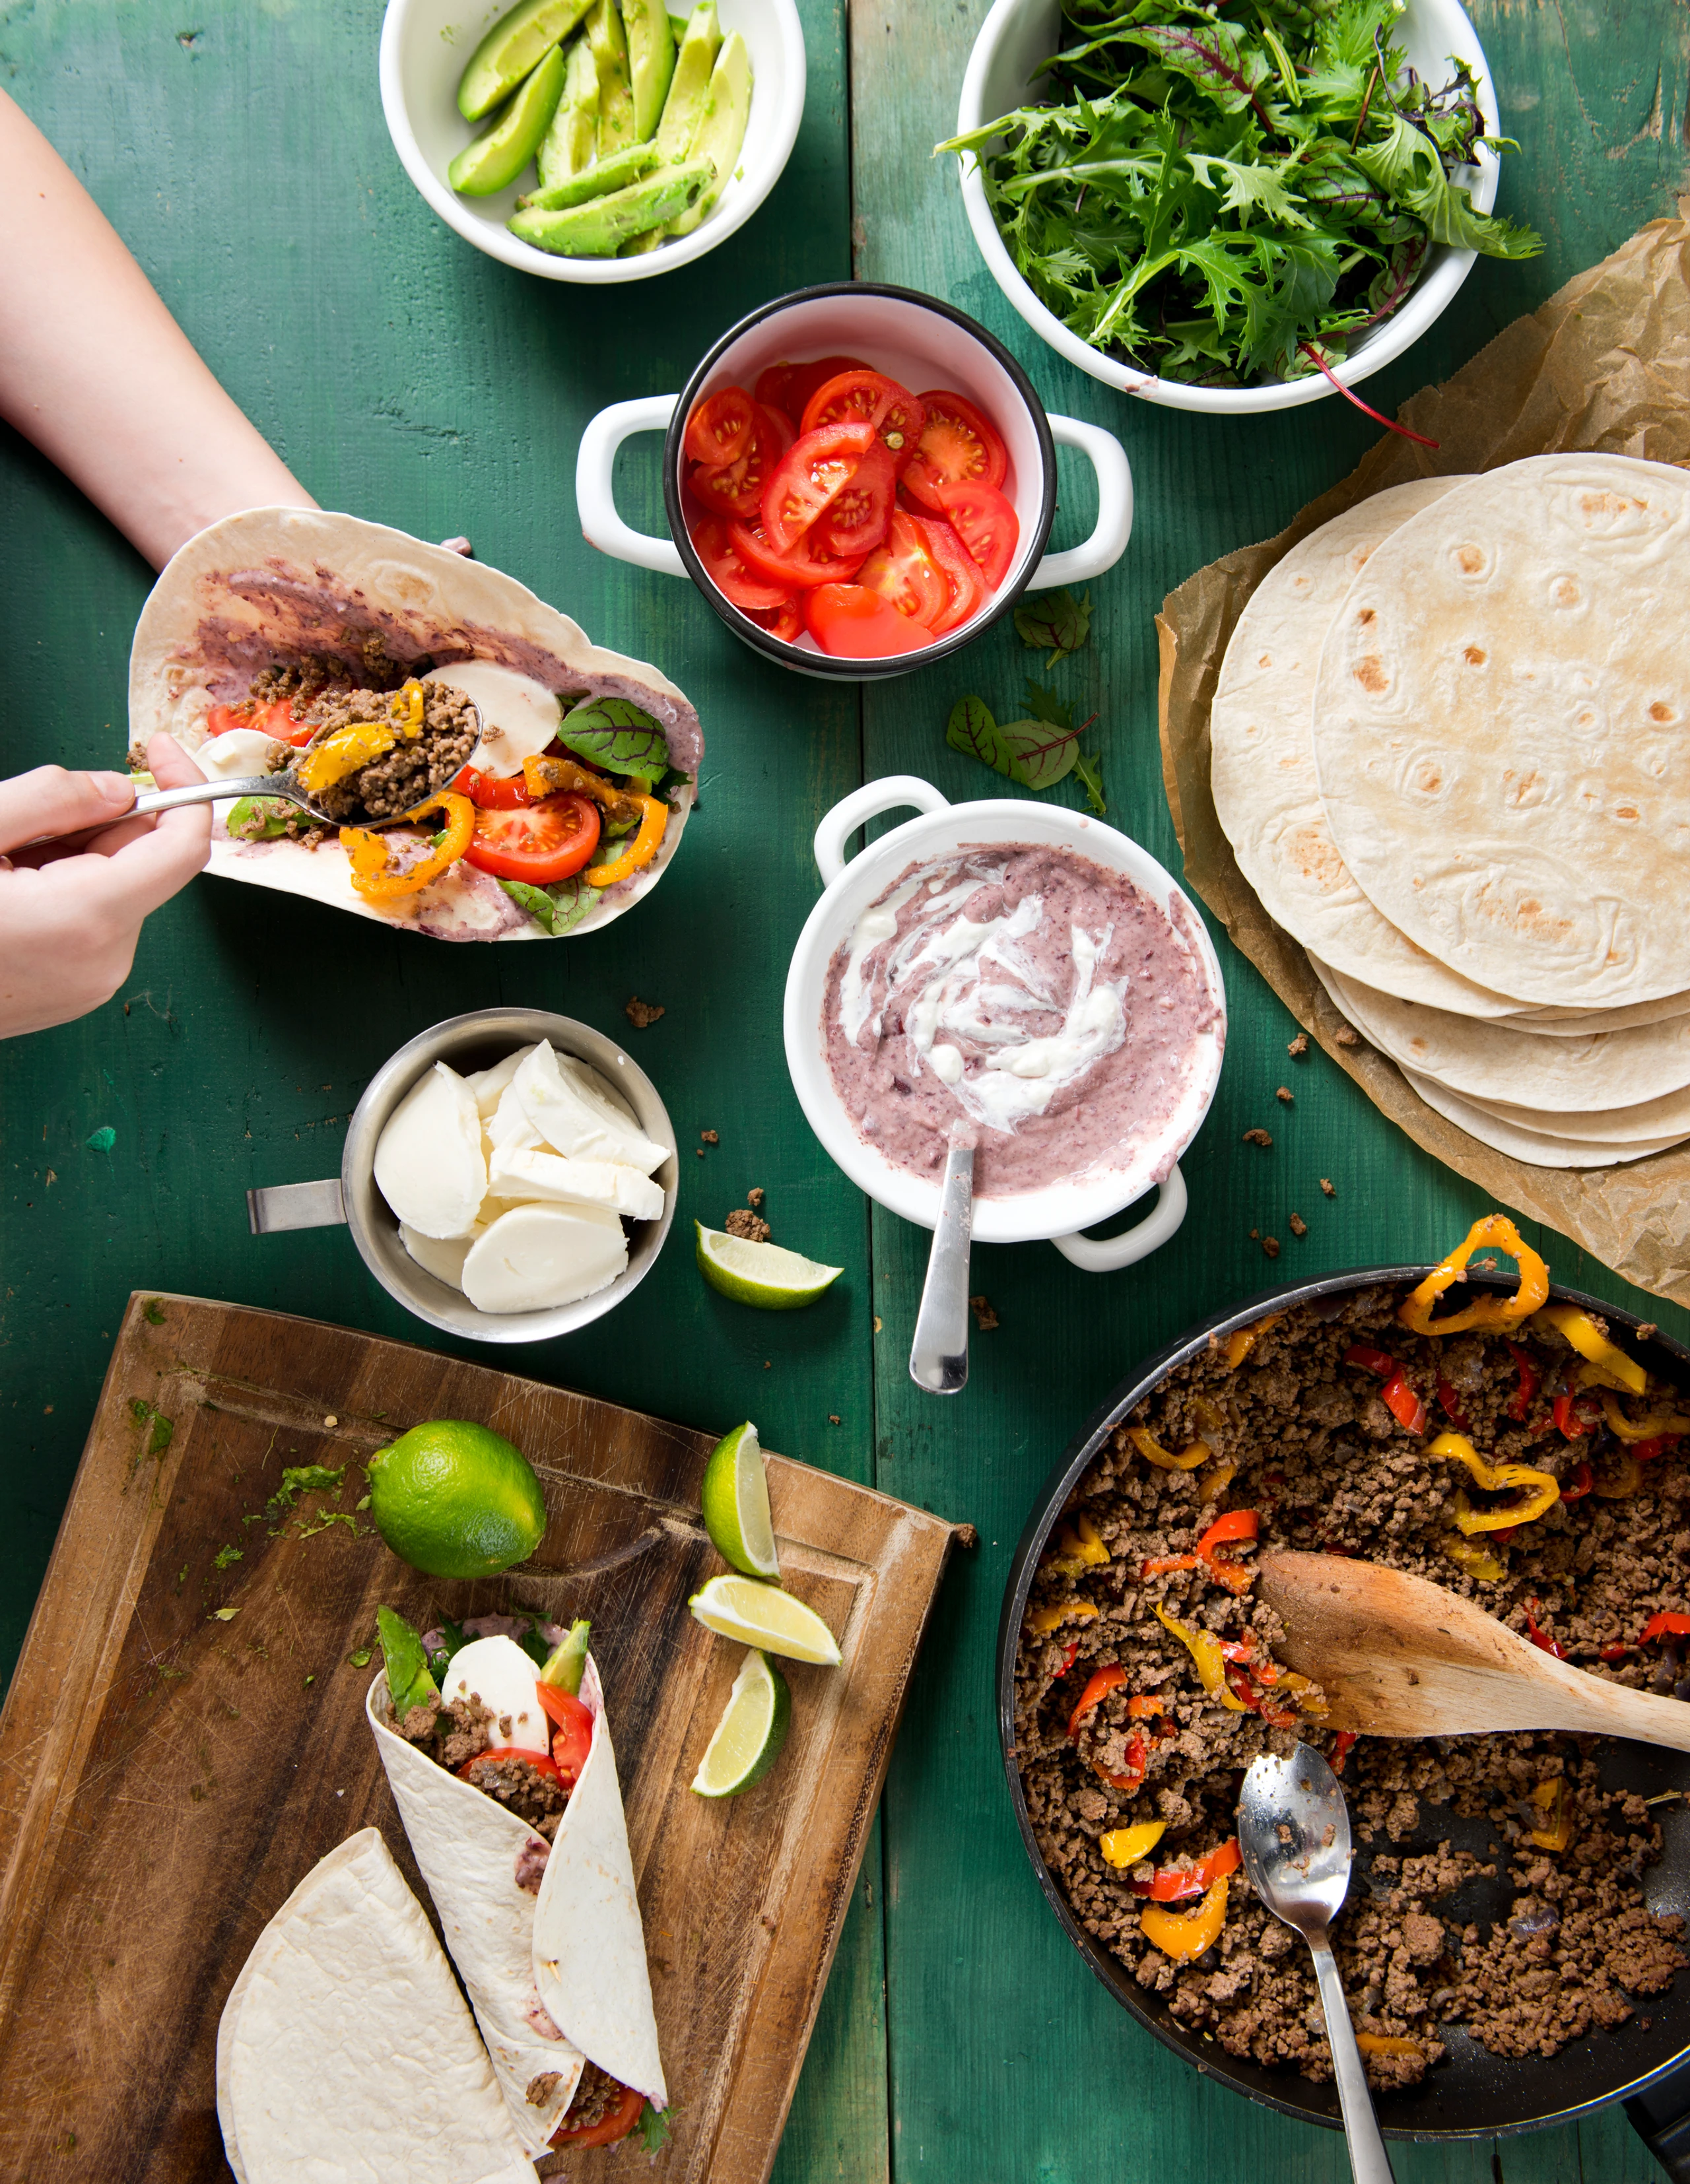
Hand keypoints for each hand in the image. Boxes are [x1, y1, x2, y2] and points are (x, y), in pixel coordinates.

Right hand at [0, 733, 210, 1036]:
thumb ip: (52, 798)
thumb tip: (115, 790)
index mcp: (88, 915)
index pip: (184, 846)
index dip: (182, 787)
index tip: (157, 751)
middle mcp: (105, 959)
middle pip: (143, 865)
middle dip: (97, 826)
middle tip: (24, 826)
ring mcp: (92, 985)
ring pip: (116, 892)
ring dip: (73, 861)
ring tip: (2, 871)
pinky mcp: (75, 995)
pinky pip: (93, 925)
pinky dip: (65, 895)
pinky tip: (8, 899)